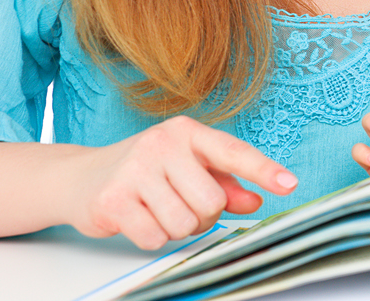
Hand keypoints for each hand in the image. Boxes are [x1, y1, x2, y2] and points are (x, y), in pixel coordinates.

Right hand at [66, 116, 296, 250]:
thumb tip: (256, 200)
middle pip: (211, 201)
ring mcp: (135, 170)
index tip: (289, 185)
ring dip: (176, 228)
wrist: (79, 177)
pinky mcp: (113, 200)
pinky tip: (138, 219)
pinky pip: (155, 237)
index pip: (233, 152)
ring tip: (158, 210)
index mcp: (187, 132)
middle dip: (204, 215)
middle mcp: (162, 144)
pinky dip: (152, 237)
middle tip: (181, 204)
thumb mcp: (187, 168)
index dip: (264, 170)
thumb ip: (225, 183)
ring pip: (185, 224)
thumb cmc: (145, 171)